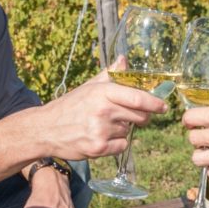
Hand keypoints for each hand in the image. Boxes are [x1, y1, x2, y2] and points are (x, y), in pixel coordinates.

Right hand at [35, 69, 167, 160]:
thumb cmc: (69, 106)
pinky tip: (102, 138)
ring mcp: (101, 130)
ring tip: (103, 126)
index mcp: (102, 92)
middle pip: (139, 116)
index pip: (137, 97)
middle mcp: (103, 110)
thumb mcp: (88, 87)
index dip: (154, 102)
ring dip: (122, 129)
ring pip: (129, 131)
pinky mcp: (98, 148)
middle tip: (129, 116)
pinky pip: (121, 146)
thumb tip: (123, 59)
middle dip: (140, 117)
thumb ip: (109, 75)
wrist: (45, 129)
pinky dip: (116, 144)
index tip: (163, 106)